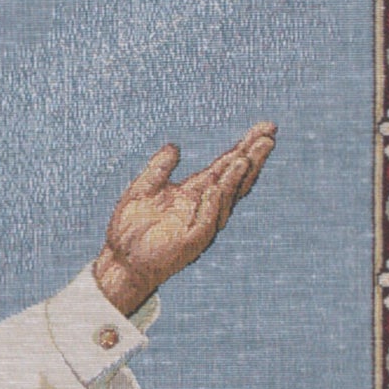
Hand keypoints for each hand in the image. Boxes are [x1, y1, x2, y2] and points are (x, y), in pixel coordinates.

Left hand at [92, 122, 274, 315]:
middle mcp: (204, 206)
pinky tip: (216, 187)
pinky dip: (213, 204)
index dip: (244, 147)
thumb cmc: (131, 228)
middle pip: (235, 178)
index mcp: (195, 192)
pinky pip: (206, 221)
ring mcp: (201, 224)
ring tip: (244, 157)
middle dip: (251, 157)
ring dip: (235, 178)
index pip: (225, 165)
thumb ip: (158, 169)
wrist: (120, 261)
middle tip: (268, 135)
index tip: (265, 128)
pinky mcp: (191, 242)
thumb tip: (174, 146)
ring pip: (224, 198)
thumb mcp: (142, 190)